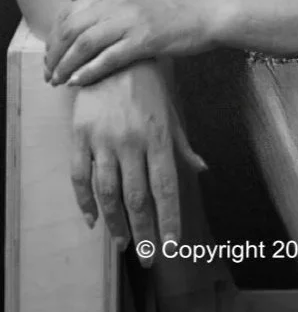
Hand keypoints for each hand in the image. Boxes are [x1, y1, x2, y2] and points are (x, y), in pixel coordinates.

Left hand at [45, 0, 211, 86]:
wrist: (208, 11)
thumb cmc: (172, 5)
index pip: (68, 13)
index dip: (53, 38)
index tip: (49, 56)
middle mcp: (117, 0)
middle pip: (70, 29)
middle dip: (53, 55)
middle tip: (48, 74)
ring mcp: (130, 20)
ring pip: (83, 45)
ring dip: (65, 66)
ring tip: (58, 82)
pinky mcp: (144, 39)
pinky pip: (107, 59)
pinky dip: (88, 72)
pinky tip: (78, 82)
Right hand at [70, 60, 206, 262]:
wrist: (115, 54)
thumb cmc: (149, 86)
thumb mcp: (170, 113)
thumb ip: (182, 145)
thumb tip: (202, 169)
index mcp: (158, 136)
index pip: (165, 187)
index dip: (168, 219)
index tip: (171, 245)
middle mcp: (131, 141)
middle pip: (137, 198)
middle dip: (144, 231)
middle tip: (148, 257)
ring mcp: (104, 139)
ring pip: (109, 192)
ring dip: (116, 223)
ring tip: (124, 243)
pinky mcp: (81, 135)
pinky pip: (80, 176)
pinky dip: (85, 202)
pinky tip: (93, 220)